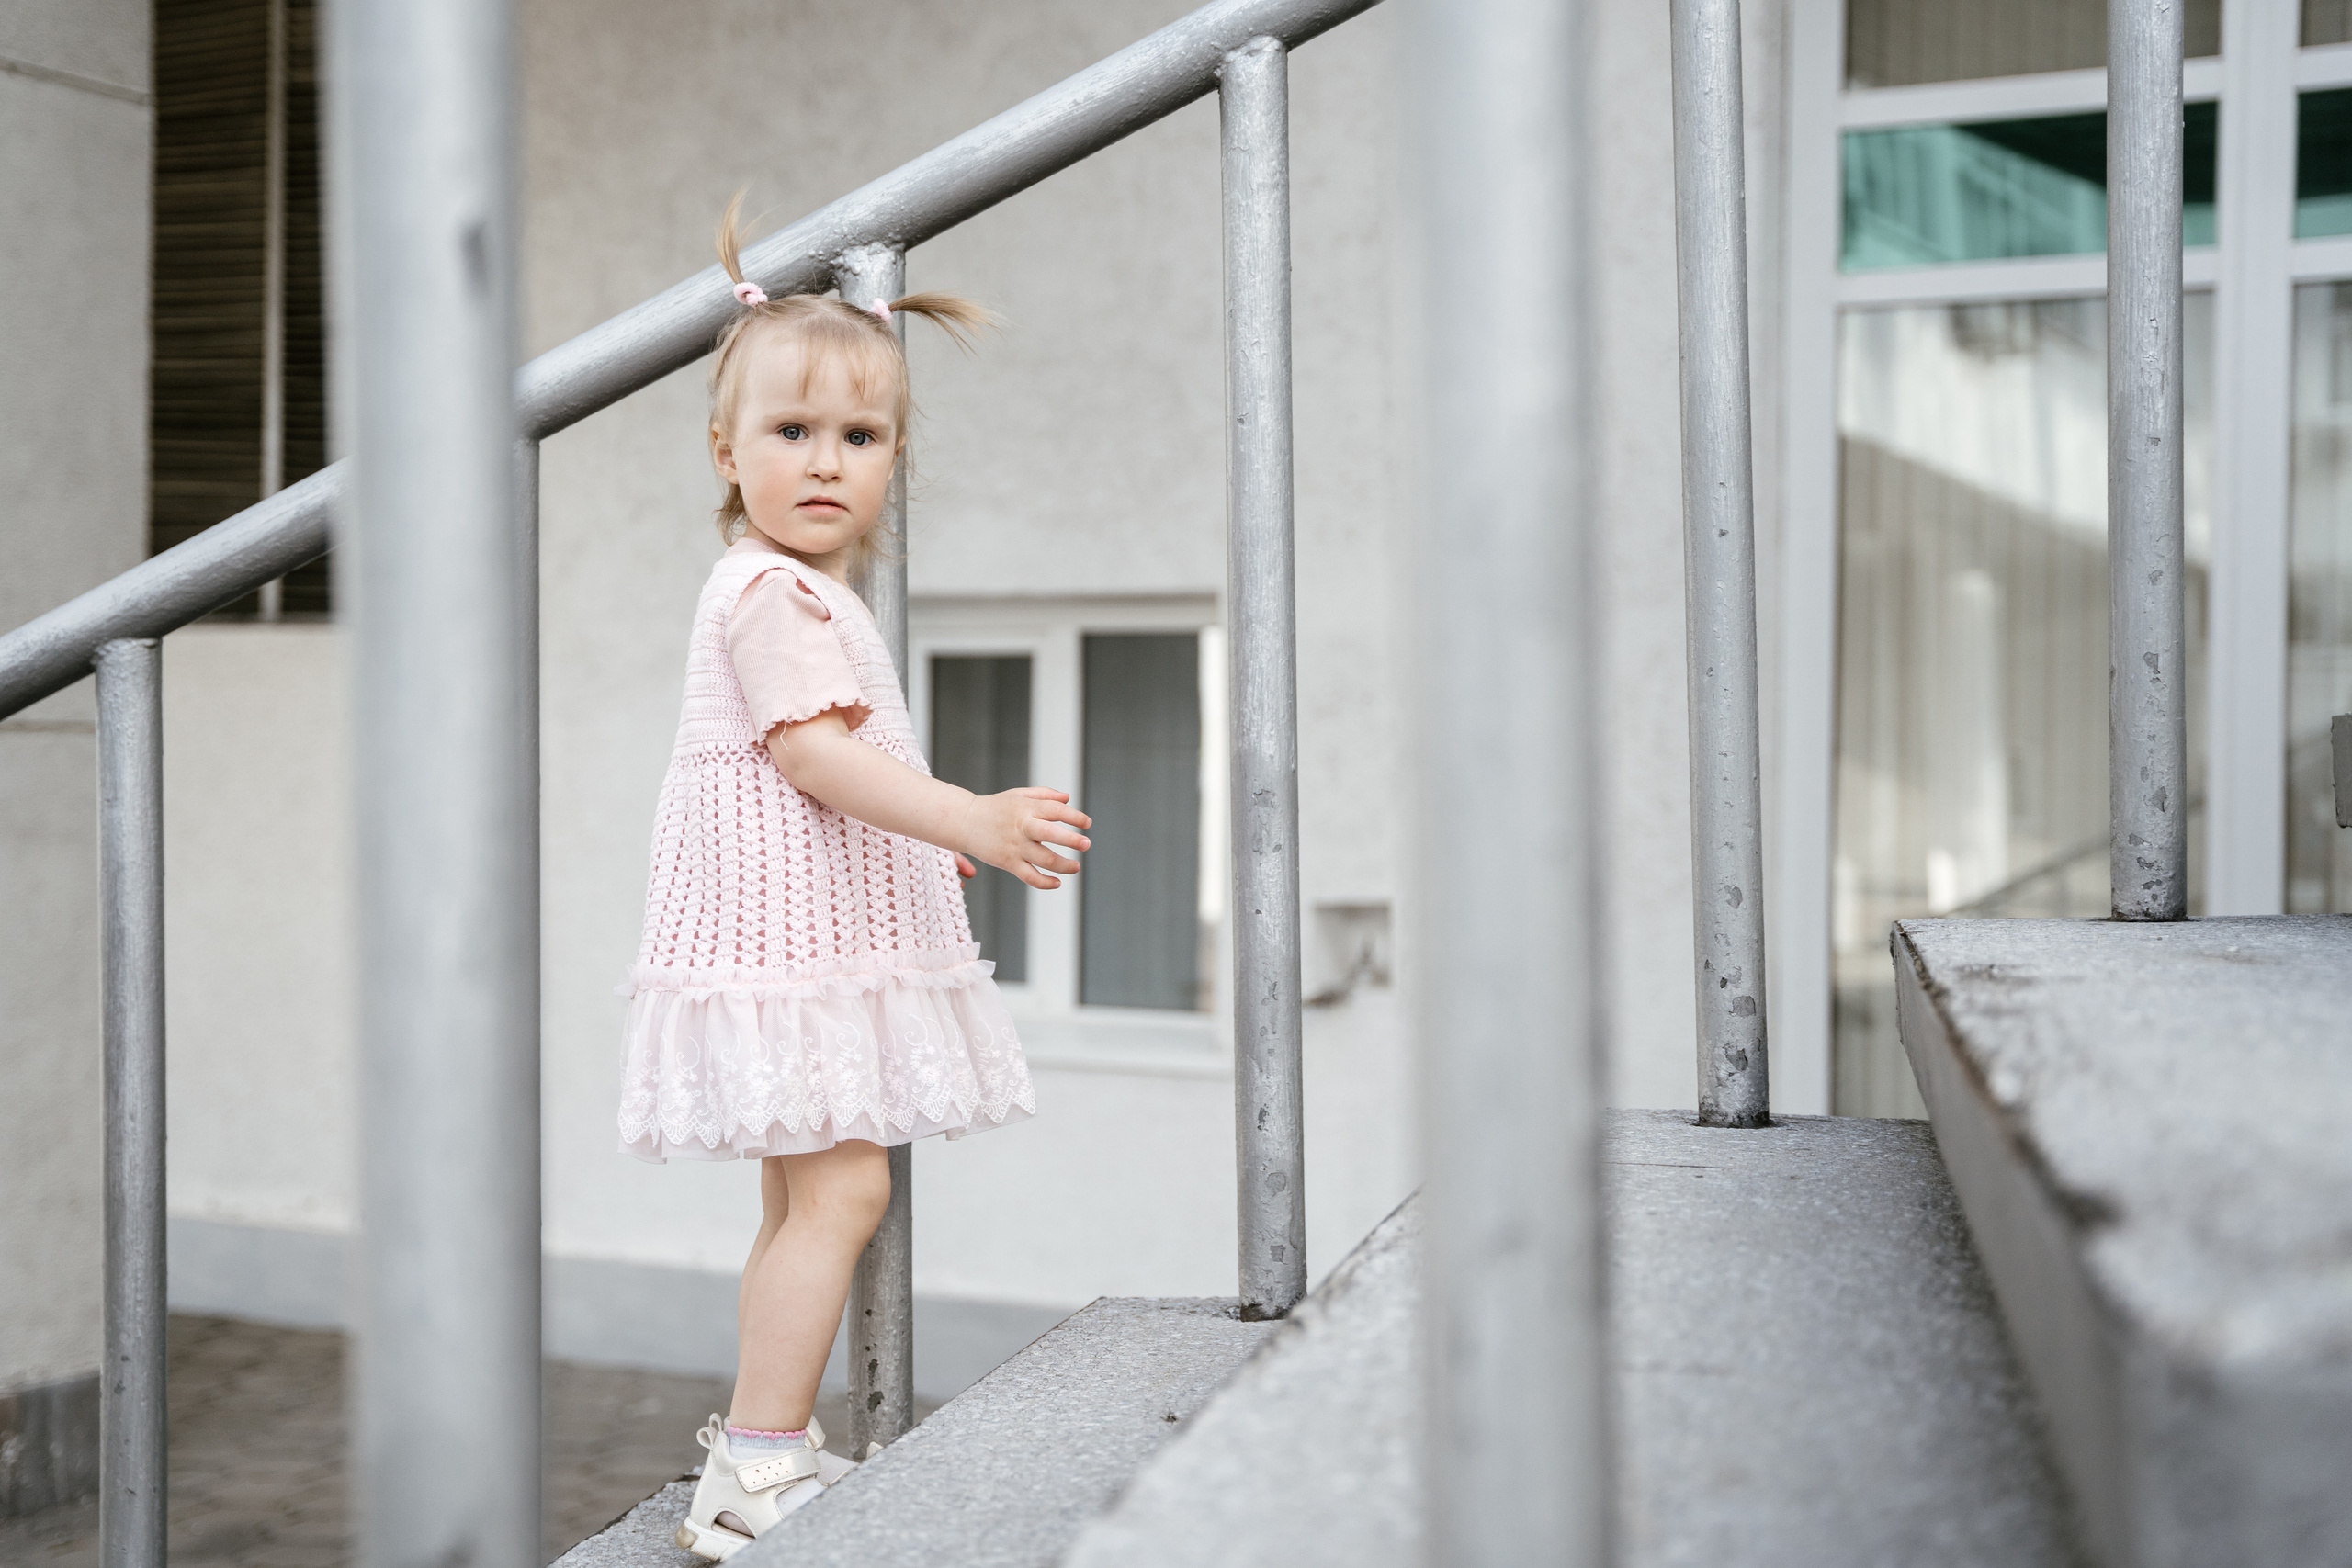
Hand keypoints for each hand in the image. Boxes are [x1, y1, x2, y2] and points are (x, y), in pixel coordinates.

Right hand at [958, 788, 1090, 889]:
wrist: (964, 822)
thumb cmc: (995, 808)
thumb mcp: (1018, 795)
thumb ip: (1044, 795)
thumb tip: (1067, 799)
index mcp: (1026, 808)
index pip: (1055, 810)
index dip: (1073, 816)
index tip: (1087, 823)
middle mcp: (1021, 827)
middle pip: (1049, 833)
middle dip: (1071, 839)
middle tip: (1086, 844)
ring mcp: (1014, 846)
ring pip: (1043, 859)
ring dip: (1063, 865)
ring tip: (1076, 866)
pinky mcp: (1007, 862)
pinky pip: (1029, 876)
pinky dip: (1044, 882)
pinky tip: (1056, 882)